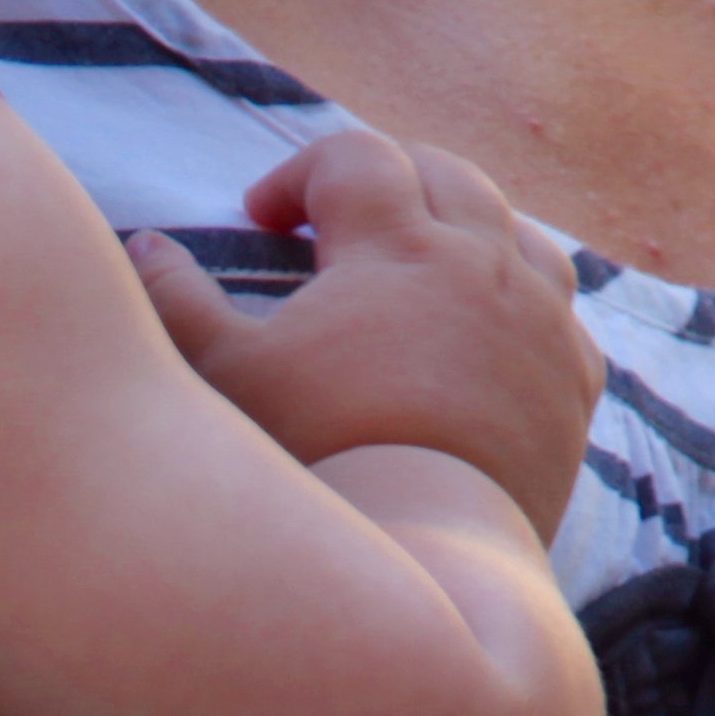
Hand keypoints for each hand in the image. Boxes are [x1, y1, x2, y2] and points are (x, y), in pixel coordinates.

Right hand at [128, 133, 603, 541]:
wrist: (429, 556)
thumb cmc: (318, 460)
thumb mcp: (227, 378)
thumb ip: (176, 302)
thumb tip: (143, 244)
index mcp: (395, 244)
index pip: (352, 159)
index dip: (301, 174)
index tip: (265, 219)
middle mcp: (480, 263)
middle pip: (447, 175)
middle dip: (393, 182)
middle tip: (349, 223)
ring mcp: (537, 322)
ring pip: (521, 234)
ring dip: (475, 230)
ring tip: (437, 263)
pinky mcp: (570, 386)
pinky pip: (564, 319)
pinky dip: (530, 310)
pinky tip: (501, 337)